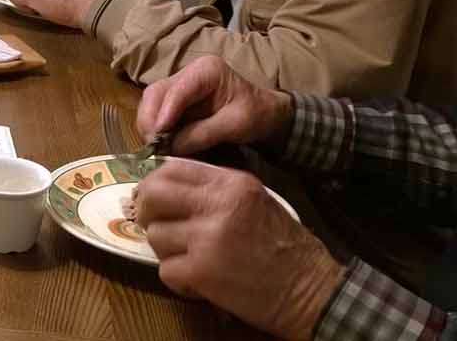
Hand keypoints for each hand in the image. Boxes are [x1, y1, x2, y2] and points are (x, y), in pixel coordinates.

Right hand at [136, 55, 294, 155]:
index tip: (157, 136)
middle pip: (155, 93)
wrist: (266, 115)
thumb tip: (170, 147)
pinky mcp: (176, 99)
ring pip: (151, 102)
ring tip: (155, 147)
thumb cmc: (256, 115)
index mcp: (206, 70)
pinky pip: (156, 111)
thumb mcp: (234, 125)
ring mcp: (179, 84)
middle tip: (152, 146)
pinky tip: (160, 143)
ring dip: (149, 125)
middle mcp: (187, 72)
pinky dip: (154, 128)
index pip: (177, 91)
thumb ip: (202, 133)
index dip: (164, 114)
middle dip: (150, 120)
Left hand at [137, 161, 345, 339]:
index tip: (154, 198)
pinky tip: (197, 282)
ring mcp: (207, 237)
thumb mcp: (254, 201)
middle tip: (155, 225)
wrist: (310, 289)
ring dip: (165, 251)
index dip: (155, 183)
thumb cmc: (284, 247)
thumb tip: (166, 187)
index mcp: (231, 183)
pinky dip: (177, 280)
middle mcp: (217, 204)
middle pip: (153, 194)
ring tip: (188, 259)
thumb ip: (214, 190)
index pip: (172, 168)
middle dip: (146, 211)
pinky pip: (165, 270)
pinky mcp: (202, 271)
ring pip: (155, 235)